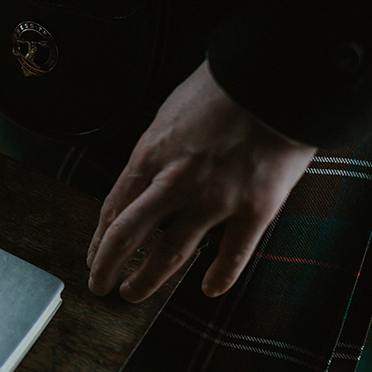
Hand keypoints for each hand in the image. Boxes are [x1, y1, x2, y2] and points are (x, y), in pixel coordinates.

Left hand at [87, 62, 316, 302]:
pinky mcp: (255, 208)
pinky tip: (208, 291)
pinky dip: (220, 277)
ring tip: (133, 294)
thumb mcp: (171, 113)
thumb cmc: (224, 88)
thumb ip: (157, 151)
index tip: (94, 256)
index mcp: (150, 155)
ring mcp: (215, 198)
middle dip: (108, 266)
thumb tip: (146, 177)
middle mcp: (175, 182)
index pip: (113, 208)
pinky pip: (233, 254)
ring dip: (148, 279)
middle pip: (128, 236)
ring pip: (170, 253)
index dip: (100, 239)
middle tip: (100, 285)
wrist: (278, 78)